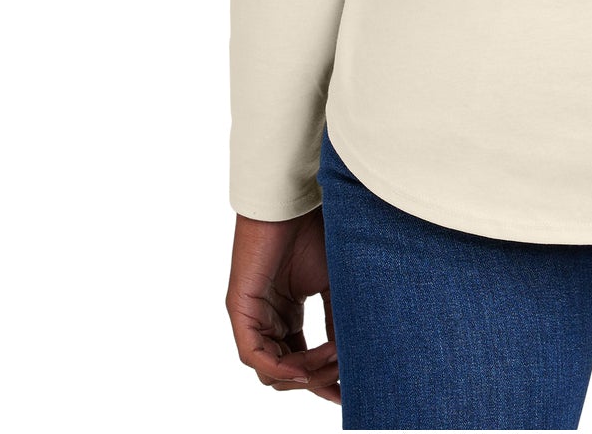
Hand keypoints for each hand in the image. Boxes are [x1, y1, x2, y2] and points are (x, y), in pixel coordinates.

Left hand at [226, 209, 341, 404]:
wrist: (297, 199)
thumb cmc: (315, 230)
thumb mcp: (333, 285)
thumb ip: (336, 322)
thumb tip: (350, 359)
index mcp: (285, 313)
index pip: (299, 360)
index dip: (323, 379)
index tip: (348, 392)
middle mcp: (266, 318)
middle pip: (286, 371)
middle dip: (316, 381)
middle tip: (344, 381)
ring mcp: (252, 316)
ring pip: (271, 370)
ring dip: (304, 374)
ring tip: (334, 361)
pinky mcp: (241, 310)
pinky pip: (255, 356)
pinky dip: (282, 366)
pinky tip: (308, 366)